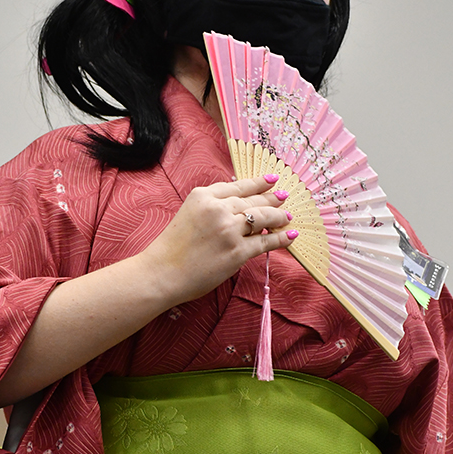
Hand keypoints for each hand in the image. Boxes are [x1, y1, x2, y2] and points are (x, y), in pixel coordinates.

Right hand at [139, 175, 295, 304]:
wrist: (162, 273)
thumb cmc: (171, 248)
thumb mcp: (189, 214)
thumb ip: (210, 206)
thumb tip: (237, 205)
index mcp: (203, 196)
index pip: (237, 186)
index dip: (257, 183)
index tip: (271, 180)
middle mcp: (218, 208)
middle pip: (252, 201)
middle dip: (271, 199)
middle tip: (283, 197)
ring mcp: (229, 230)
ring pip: (263, 218)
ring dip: (278, 216)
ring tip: (287, 215)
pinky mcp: (237, 252)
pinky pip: (266, 242)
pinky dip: (281, 239)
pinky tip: (290, 235)